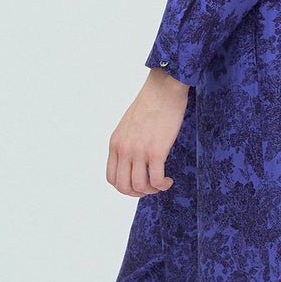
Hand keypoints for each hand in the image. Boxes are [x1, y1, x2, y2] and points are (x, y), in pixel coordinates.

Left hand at [107, 68, 189, 196]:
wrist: (164, 88)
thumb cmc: (151, 101)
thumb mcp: (129, 124)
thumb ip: (127, 141)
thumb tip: (134, 159)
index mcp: (116, 143)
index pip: (112, 178)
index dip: (124, 187)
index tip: (138, 184)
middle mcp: (124, 149)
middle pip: (123, 186)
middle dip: (137, 193)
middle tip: (150, 187)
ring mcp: (139, 151)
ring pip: (139, 186)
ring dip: (151, 190)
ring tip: (162, 183)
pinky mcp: (156, 151)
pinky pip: (156, 180)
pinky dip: (162, 185)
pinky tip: (168, 180)